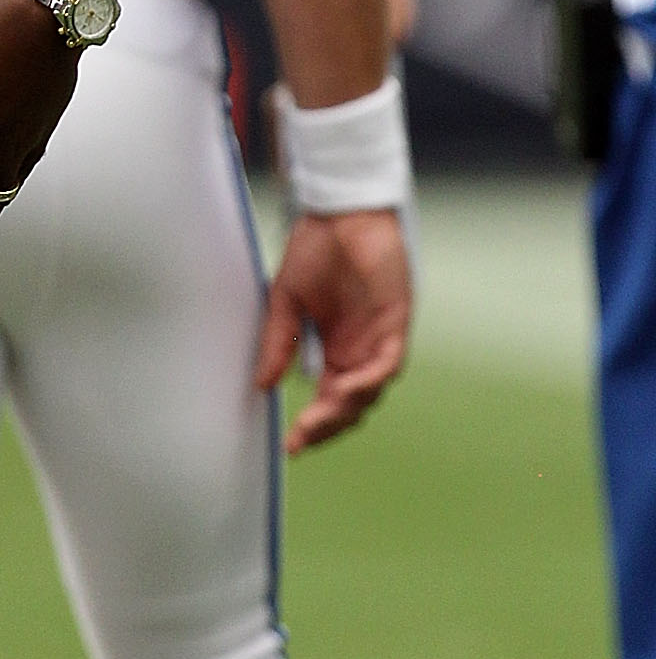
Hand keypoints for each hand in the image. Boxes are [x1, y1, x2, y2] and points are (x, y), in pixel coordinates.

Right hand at [256, 207, 410, 454]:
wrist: (340, 214)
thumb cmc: (317, 250)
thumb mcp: (285, 303)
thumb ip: (278, 343)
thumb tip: (263, 385)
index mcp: (337, 349)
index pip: (328, 400)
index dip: (312, 425)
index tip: (289, 445)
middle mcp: (360, 350)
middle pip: (351, 406)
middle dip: (326, 428)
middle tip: (301, 438)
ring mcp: (380, 338)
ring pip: (370, 392)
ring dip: (344, 410)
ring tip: (316, 419)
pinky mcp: (396, 322)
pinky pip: (387, 364)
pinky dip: (367, 382)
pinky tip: (342, 389)